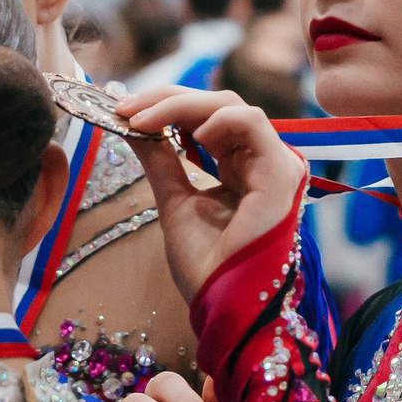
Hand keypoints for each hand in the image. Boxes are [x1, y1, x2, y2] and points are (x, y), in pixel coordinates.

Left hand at [112, 84, 309, 302]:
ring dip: (181, 105)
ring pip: (230, 106)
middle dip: (165, 99)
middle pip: (216, 103)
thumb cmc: (205, 264)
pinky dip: (215, 119)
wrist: (220, 303)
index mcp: (240, 165)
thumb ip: (159, 158)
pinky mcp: (280, 173)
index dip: (164, 105)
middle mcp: (260, 160)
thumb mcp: (173, 199)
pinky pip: (251, 123)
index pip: (206, 116)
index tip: (121, 109)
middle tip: (124, 107)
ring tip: (143, 120)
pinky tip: (188, 135)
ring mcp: (274, 164)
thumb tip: (131, 124)